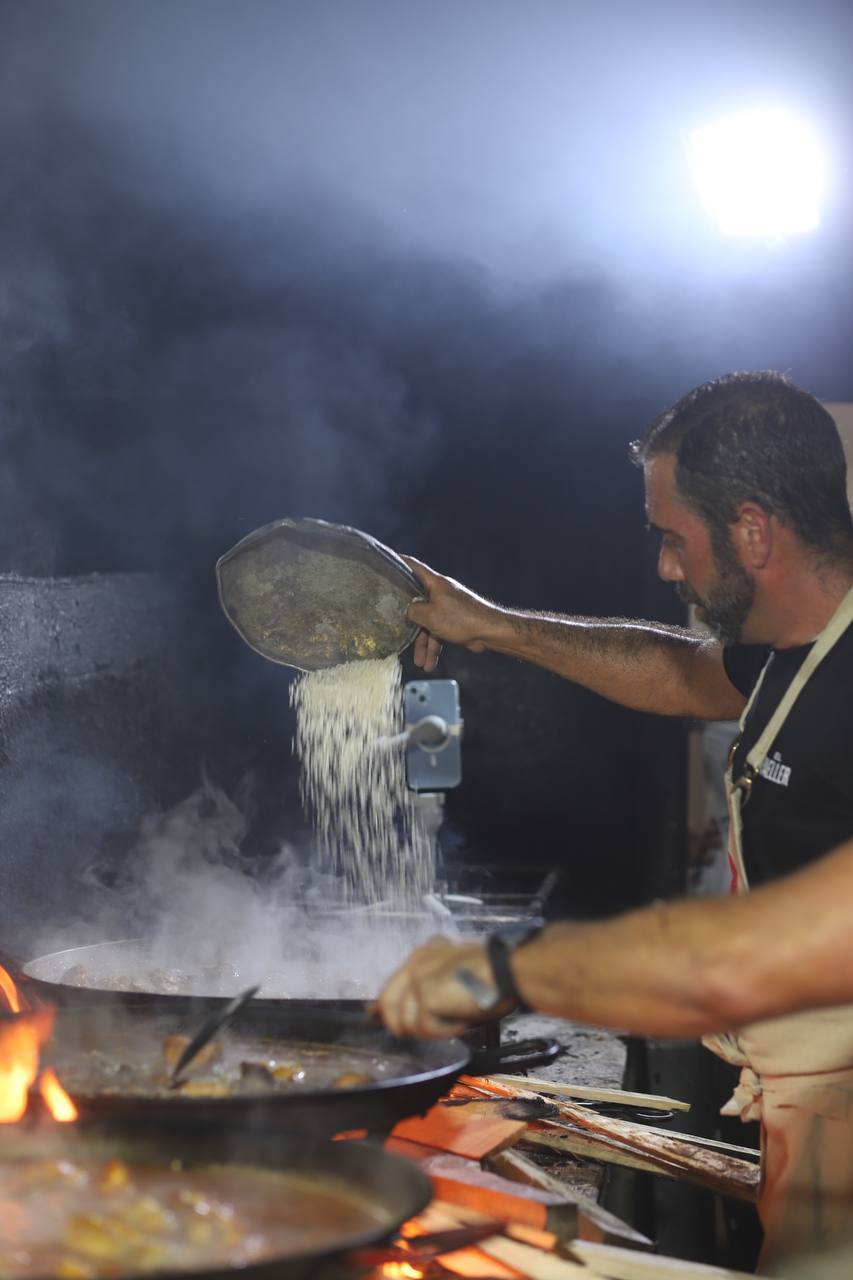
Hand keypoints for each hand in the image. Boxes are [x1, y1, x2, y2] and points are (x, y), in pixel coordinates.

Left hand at [375, 936, 512, 1038]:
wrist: (507, 969)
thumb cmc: (494, 975)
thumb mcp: (457, 974)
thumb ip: (434, 985)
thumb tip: (418, 1010)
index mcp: (424, 954)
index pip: (392, 984)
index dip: (385, 1007)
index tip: (379, 1019)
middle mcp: (416, 962)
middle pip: (387, 1003)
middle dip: (401, 1025)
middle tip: (425, 1032)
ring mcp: (418, 976)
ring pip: (405, 1021)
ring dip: (430, 1030)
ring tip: (453, 1023)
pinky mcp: (426, 992)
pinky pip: (424, 1027)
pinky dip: (444, 1031)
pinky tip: (461, 1022)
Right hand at [403, 556, 500, 672]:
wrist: (489, 631)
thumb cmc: (461, 618)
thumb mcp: (430, 615)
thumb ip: (413, 611)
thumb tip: (408, 611)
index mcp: (434, 583)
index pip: (413, 567)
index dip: (399, 562)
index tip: (387, 560)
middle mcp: (440, 593)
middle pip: (417, 603)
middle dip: (408, 621)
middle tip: (394, 627)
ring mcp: (447, 608)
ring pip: (427, 624)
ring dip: (423, 644)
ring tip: (420, 662)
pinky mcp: (453, 621)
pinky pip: (438, 633)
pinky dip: (434, 647)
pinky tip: (430, 663)